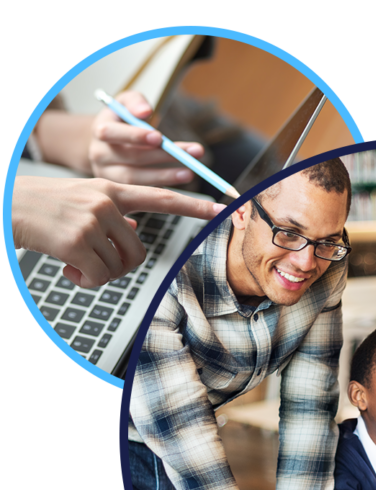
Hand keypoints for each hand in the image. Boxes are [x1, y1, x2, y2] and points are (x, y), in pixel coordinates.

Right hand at [12, 176, 223, 287]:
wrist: (5, 206)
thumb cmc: (43, 207)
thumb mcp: (82, 200)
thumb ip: (113, 213)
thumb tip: (131, 228)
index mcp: (111, 190)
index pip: (161, 198)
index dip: (193, 205)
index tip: (221, 207)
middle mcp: (106, 203)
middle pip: (138, 253)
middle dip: (118, 267)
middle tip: (93, 263)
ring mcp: (91, 222)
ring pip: (117, 268)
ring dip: (97, 274)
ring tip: (74, 261)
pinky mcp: (76, 243)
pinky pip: (98, 278)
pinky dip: (84, 281)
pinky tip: (66, 269)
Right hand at [89, 91, 205, 186]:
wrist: (107, 144)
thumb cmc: (121, 120)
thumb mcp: (125, 104)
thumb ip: (135, 101)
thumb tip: (145, 110)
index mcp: (100, 131)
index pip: (112, 133)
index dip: (136, 136)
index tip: (160, 138)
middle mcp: (100, 154)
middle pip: (133, 157)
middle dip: (164, 156)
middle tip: (191, 154)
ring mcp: (108, 175)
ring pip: (137, 179)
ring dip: (166, 176)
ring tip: (189, 173)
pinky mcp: (119, 190)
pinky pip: (141, 193)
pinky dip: (161, 188)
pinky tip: (179, 184)